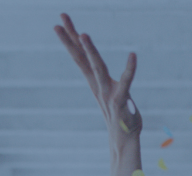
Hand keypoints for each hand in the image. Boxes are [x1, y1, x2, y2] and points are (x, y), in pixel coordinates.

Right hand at [55, 14, 141, 144]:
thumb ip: (112, 85)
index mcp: (96, 83)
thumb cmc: (122, 118)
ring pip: (97, 68)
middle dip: (72, 37)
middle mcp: (99, 86)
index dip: (70, 41)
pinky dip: (130, 69)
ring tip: (83, 34)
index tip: (59, 24)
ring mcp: (108, 93)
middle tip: (61, 18)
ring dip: (90, 51)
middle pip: (82, 58)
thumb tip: (110, 77)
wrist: (125, 141)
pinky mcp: (121, 101)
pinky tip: (133, 56)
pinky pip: (126, 83)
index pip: (80, 58)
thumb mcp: (114, 96)